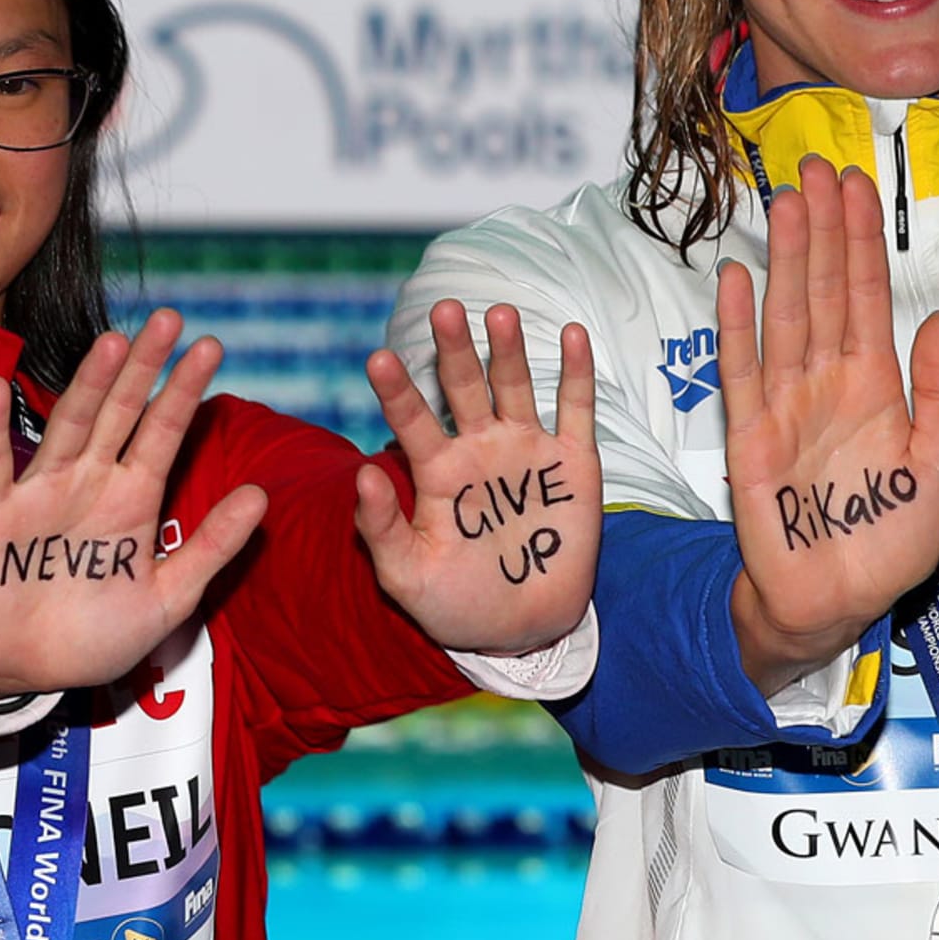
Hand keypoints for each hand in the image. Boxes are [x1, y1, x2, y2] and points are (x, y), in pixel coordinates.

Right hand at [0, 310, 268, 704]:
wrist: (24, 672)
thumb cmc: (94, 638)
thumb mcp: (166, 599)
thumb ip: (210, 548)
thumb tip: (262, 496)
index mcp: (133, 500)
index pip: (164, 433)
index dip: (185, 391)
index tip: (211, 346)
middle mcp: (90, 484)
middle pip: (119, 413)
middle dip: (143, 368)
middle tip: (170, 318)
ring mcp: (41, 493)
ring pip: (67, 426)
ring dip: (88, 384)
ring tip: (113, 343)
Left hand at [358, 301, 600, 653]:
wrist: (522, 630)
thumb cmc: (456, 602)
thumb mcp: (407, 576)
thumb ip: (382, 529)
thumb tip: (362, 474)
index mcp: (436, 471)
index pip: (411, 421)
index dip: (397, 391)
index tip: (378, 358)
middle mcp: (479, 449)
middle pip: (463, 388)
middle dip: (454, 350)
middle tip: (444, 310)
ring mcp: (526, 451)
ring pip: (513, 386)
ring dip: (507, 350)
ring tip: (499, 314)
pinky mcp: (574, 463)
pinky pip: (575, 408)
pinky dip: (576, 372)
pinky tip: (571, 334)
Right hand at [720, 158, 938, 690]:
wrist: (835, 602)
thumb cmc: (888, 544)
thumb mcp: (938, 469)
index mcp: (878, 386)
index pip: (868, 296)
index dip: (862, 240)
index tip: (857, 185)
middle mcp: (828, 383)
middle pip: (824, 290)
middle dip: (822, 228)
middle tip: (818, 167)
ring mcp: (786, 404)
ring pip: (786, 314)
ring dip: (785, 257)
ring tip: (785, 200)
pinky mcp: (750, 435)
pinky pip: (742, 369)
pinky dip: (737, 323)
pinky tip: (735, 277)